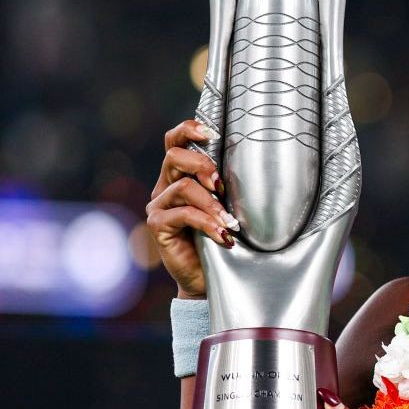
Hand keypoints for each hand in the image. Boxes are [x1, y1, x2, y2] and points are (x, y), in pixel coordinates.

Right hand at [145, 119, 239, 297]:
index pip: (174, 142)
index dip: (188, 130)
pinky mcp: (157, 225)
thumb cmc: (222, 239)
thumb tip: (251, 163)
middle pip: (174, 156)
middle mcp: (165, 187)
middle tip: (222, 186)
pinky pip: (182, 213)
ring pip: (182, 186)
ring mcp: (158, 206)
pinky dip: (207, 222)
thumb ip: (227, 186)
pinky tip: (224, 236)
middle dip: (202, 165)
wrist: (209, 278)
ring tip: (230, 222)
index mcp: (180, 176)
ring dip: (212, 203)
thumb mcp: (228, 207)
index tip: (212, 133)